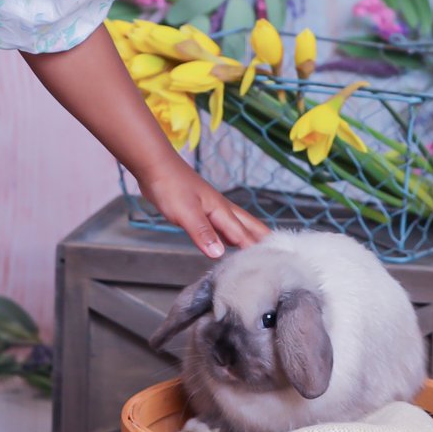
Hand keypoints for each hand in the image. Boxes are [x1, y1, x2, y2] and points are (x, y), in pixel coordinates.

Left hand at [140, 165, 267, 258]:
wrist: (155, 166)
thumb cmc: (170, 185)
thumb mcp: (186, 212)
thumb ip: (203, 233)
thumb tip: (219, 255)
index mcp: (221, 211)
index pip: (245, 236)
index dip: (258, 251)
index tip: (273, 266)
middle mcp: (221, 210)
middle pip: (249, 227)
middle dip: (263, 242)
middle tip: (277, 258)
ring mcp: (212, 210)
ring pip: (237, 227)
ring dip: (248, 239)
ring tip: (260, 254)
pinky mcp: (201, 211)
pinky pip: (222, 227)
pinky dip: (230, 237)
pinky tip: (228, 244)